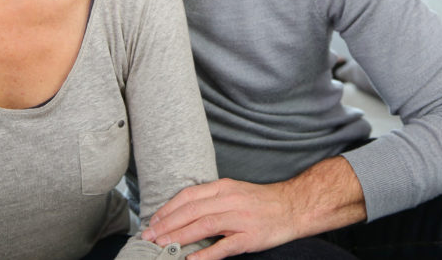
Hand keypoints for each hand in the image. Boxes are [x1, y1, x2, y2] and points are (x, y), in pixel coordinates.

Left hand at [142, 178, 298, 259]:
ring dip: (179, 236)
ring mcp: (239, 219)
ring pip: (203, 225)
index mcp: (224, 187)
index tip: (153, 220)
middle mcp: (229, 200)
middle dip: (166, 225)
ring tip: (162, 246)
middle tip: (148, 236)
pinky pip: (224, 246)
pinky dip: (206, 253)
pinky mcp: (249, 237)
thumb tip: (184, 212)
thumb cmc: (261, 202)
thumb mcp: (234, 192)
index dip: (168, 208)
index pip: (189, 196)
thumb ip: (211, 199)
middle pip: (191, 211)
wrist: (293, 207)